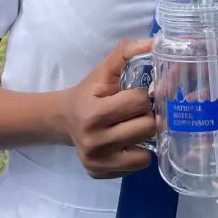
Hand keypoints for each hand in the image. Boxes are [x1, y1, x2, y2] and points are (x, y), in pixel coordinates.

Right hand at [60, 38, 155, 177]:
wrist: (63, 119)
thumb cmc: (89, 92)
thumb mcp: (104, 69)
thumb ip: (126, 51)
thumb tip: (153, 43)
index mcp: (94, 113)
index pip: (139, 102)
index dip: (142, 95)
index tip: (133, 94)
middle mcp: (94, 142)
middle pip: (147, 127)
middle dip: (146, 116)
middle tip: (135, 112)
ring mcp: (97, 161)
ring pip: (146, 152)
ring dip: (144, 137)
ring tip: (133, 127)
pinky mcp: (100, 174)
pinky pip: (137, 166)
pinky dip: (137, 154)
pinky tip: (126, 142)